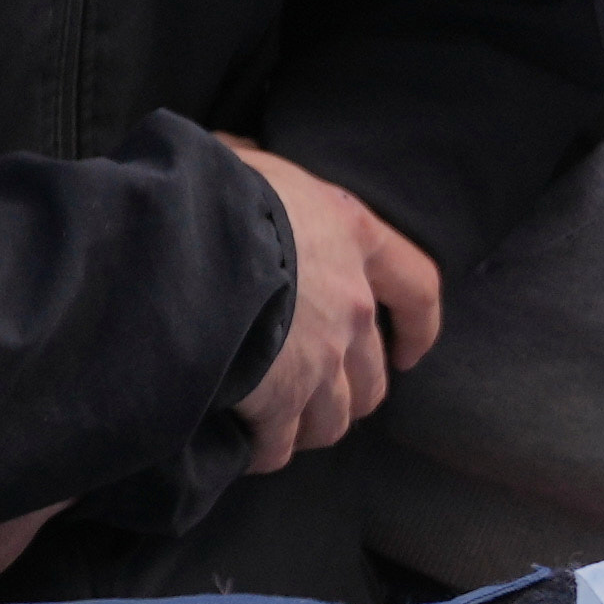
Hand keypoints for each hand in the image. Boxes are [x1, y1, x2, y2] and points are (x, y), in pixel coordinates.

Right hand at [219, 136, 446, 472]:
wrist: (185, 248)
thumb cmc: (211, 193)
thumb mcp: (245, 160)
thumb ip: (257, 174)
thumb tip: (231, 153)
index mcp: (352, 235)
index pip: (416, 286)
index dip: (418, 325)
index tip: (409, 351)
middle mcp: (352, 304)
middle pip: (373, 374)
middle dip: (351, 393)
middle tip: (321, 398)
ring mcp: (322, 358)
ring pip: (334, 418)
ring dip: (308, 427)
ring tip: (277, 427)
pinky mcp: (283, 401)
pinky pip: (280, 444)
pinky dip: (265, 450)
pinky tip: (243, 445)